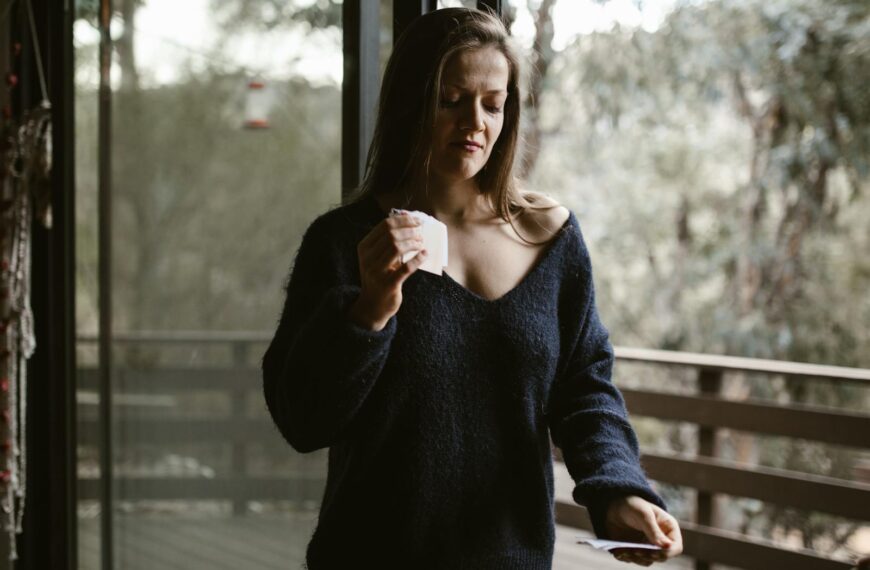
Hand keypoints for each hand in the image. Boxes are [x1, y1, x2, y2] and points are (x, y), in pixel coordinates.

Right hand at [349, 213, 427, 329]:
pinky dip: (418, 258)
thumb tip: (408, 218)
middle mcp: (367, 258)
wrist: (372, 304)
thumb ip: (388, 240)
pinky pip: (406, 268)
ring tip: (421, 243)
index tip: (417, 220)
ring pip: (397, 248)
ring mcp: (376, 272)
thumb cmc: (379, 276)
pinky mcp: (388, 284)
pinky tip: (425, 254)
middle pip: (391, 235)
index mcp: (364, 247)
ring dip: (413, 243)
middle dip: (410, 231)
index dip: (403, 220)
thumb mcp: (377, 257)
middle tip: (421, 233)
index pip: (384, 225)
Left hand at [604, 495, 682, 565]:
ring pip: (647, 561)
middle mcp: (661, 541)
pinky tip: (619, 552)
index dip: (667, 553)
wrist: (616, 507)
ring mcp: (648, 547)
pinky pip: (634, 560)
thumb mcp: (644, 514)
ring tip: (624, 551)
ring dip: (636, 559)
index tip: (653, 552)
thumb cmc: (634, 505)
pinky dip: (627, 558)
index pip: (675, 547)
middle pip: (661, 557)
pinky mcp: (636, 551)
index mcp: (669, 529)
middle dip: (648, 556)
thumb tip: (667, 547)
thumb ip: (654, 531)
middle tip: (635, 551)